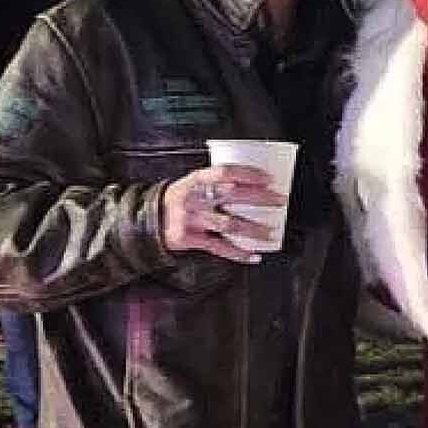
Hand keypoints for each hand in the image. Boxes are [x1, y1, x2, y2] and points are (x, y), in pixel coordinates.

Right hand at [161, 165, 287, 263]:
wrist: (147, 219)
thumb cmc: (179, 199)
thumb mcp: (192, 184)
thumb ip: (216, 182)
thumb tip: (254, 183)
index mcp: (197, 180)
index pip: (226, 172)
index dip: (249, 174)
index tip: (269, 178)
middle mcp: (196, 198)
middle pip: (233, 196)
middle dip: (260, 198)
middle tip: (280, 201)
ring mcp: (193, 219)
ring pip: (230, 224)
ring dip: (254, 230)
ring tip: (272, 232)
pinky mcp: (191, 239)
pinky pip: (219, 247)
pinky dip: (239, 253)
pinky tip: (254, 256)